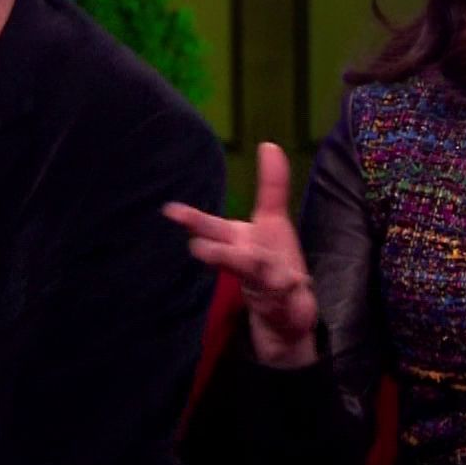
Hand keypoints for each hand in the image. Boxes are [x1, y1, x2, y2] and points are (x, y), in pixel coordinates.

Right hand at [163, 142, 318, 367]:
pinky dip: (290, 291)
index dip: (192, 220)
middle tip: (199, 248)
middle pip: (231, 255)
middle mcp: (247, 264)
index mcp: (238, 244)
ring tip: (252, 261)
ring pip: (257, 276)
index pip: (212, 229)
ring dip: (254, 269)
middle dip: (218, 252)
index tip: (170, 211)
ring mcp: (265, 288)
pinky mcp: (285, 309)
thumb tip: (269, 145)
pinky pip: (288, 300)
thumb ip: (272, 185)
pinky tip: (295, 284)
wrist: (282, 319)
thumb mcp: (273, 221)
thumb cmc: (269, 265)